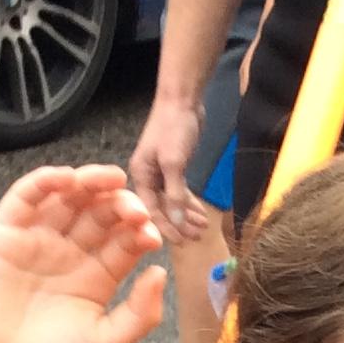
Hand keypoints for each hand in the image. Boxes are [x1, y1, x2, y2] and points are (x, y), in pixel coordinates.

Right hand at [0, 164, 164, 342]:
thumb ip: (140, 313)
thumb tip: (160, 272)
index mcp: (97, 275)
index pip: (125, 240)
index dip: (140, 230)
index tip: (150, 234)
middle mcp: (70, 252)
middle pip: (100, 213)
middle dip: (120, 204)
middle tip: (133, 208)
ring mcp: (38, 240)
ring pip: (67, 197)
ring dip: (90, 181)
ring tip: (109, 179)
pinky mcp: (6, 233)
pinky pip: (25, 197)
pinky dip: (45, 181)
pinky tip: (66, 178)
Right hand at [128, 92, 210, 239]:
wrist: (182, 100)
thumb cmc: (174, 127)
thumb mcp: (174, 162)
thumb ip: (175, 193)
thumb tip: (177, 222)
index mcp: (140, 175)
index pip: (151, 210)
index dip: (166, 227)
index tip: (182, 242)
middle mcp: (147, 176)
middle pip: (162, 208)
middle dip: (180, 224)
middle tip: (198, 238)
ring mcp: (160, 172)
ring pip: (172, 201)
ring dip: (187, 215)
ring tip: (204, 228)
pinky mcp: (174, 168)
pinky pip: (180, 192)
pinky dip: (190, 203)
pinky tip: (202, 213)